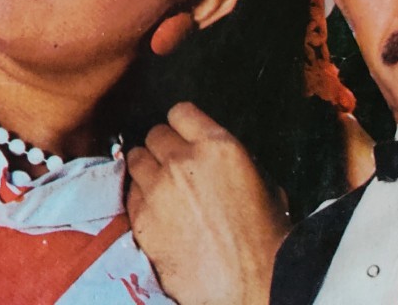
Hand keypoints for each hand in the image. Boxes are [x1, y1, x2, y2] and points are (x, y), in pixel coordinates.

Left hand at [126, 103, 290, 304]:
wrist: (256, 287)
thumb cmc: (267, 237)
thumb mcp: (262, 179)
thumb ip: (228, 155)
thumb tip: (208, 148)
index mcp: (216, 145)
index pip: (179, 111)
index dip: (182, 124)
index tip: (184, 135)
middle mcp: (181, 161)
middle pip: (154, 134)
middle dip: (164, 148)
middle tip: (175, 168)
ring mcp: (158, 190)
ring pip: (136, 160)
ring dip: (148, 170)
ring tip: (163, 188)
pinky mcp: (142, 220)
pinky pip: (130, 195)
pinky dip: (140, 200)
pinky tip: (157, 212)